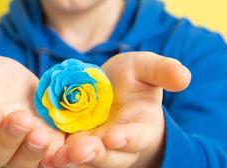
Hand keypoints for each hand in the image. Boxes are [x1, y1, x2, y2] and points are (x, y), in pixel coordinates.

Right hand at [0, 55, 64, 167]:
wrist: (29, 89)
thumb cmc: (2, 79)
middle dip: (9, 138)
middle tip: (22, 120)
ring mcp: (20, 150)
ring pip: (20, 162)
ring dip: (30, 151)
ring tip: (41, 135)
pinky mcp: (43, 151)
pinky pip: (46, 162)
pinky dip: (53, 160)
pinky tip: (61, 152)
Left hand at [53, 52, 190, 167]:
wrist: (110, 91)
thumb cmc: (133, 81)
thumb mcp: (146, 69)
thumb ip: (162, 71)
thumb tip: (184, 76)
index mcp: (140, 126)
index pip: (138, 135)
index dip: (128, 137)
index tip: (116, 136)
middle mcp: (118, 142)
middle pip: (108, 154)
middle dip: (95, 153)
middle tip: (79, 150)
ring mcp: (95, 145)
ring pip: (85, 159)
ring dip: (71, 159)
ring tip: (57, 156)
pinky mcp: (74, 142)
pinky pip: (66, 153)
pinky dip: (55, 154)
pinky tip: (42, 152)